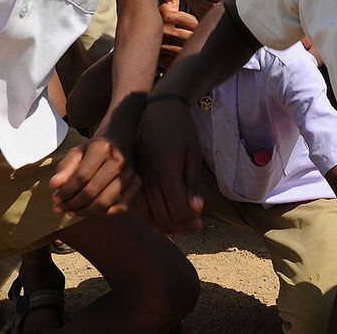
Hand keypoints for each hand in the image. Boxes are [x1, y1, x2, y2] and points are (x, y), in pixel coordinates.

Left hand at [49, 134, 139, 217]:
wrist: (119, 141)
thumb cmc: (93, 149)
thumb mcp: (77, 152)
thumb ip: (65, 168)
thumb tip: (54, 185)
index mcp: (101, 148)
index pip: (81, 177)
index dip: (65, 191)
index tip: (55, 199)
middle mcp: (118, 160)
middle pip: (92, 192)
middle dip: (72, 204)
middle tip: (60, 208)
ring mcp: (130, 173)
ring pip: (105, 203)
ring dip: (85, 212)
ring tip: (72, 211)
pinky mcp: (138, 184)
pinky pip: (122, 207)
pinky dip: (105, 214)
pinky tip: (91, 211)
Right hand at [137, 95, 204, 233]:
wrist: (159, 109)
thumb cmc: (182, 130)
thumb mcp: (193, 156)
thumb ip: (192, 185)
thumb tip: (196, 211)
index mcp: (166, 175)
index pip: (179, 211)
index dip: (191, 221)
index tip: (201, 221)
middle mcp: (149, 181)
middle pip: (163, 218)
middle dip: (180, 227)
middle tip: (194, 226)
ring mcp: (140, 180)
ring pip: (149, 216)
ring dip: (165, 225)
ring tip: (180, 223)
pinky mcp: (135, 177)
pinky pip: (140, 206)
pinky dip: (152, 217)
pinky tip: (164, 215)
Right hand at [158, 0, 199, 69]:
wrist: (134, 45)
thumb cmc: (155, 21)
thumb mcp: (163, 4)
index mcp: (165, 16)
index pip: (191, 22)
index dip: (192, 25)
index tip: (186, 26)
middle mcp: (162, 32)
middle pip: (192, 36)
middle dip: (192, 37)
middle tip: (186, 36)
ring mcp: (162, 49)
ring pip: (188, 50)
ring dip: (188, 49)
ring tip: (181, 45)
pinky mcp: (161, 63)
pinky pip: (181, 62)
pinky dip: (182, 61)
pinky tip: (177, 56)